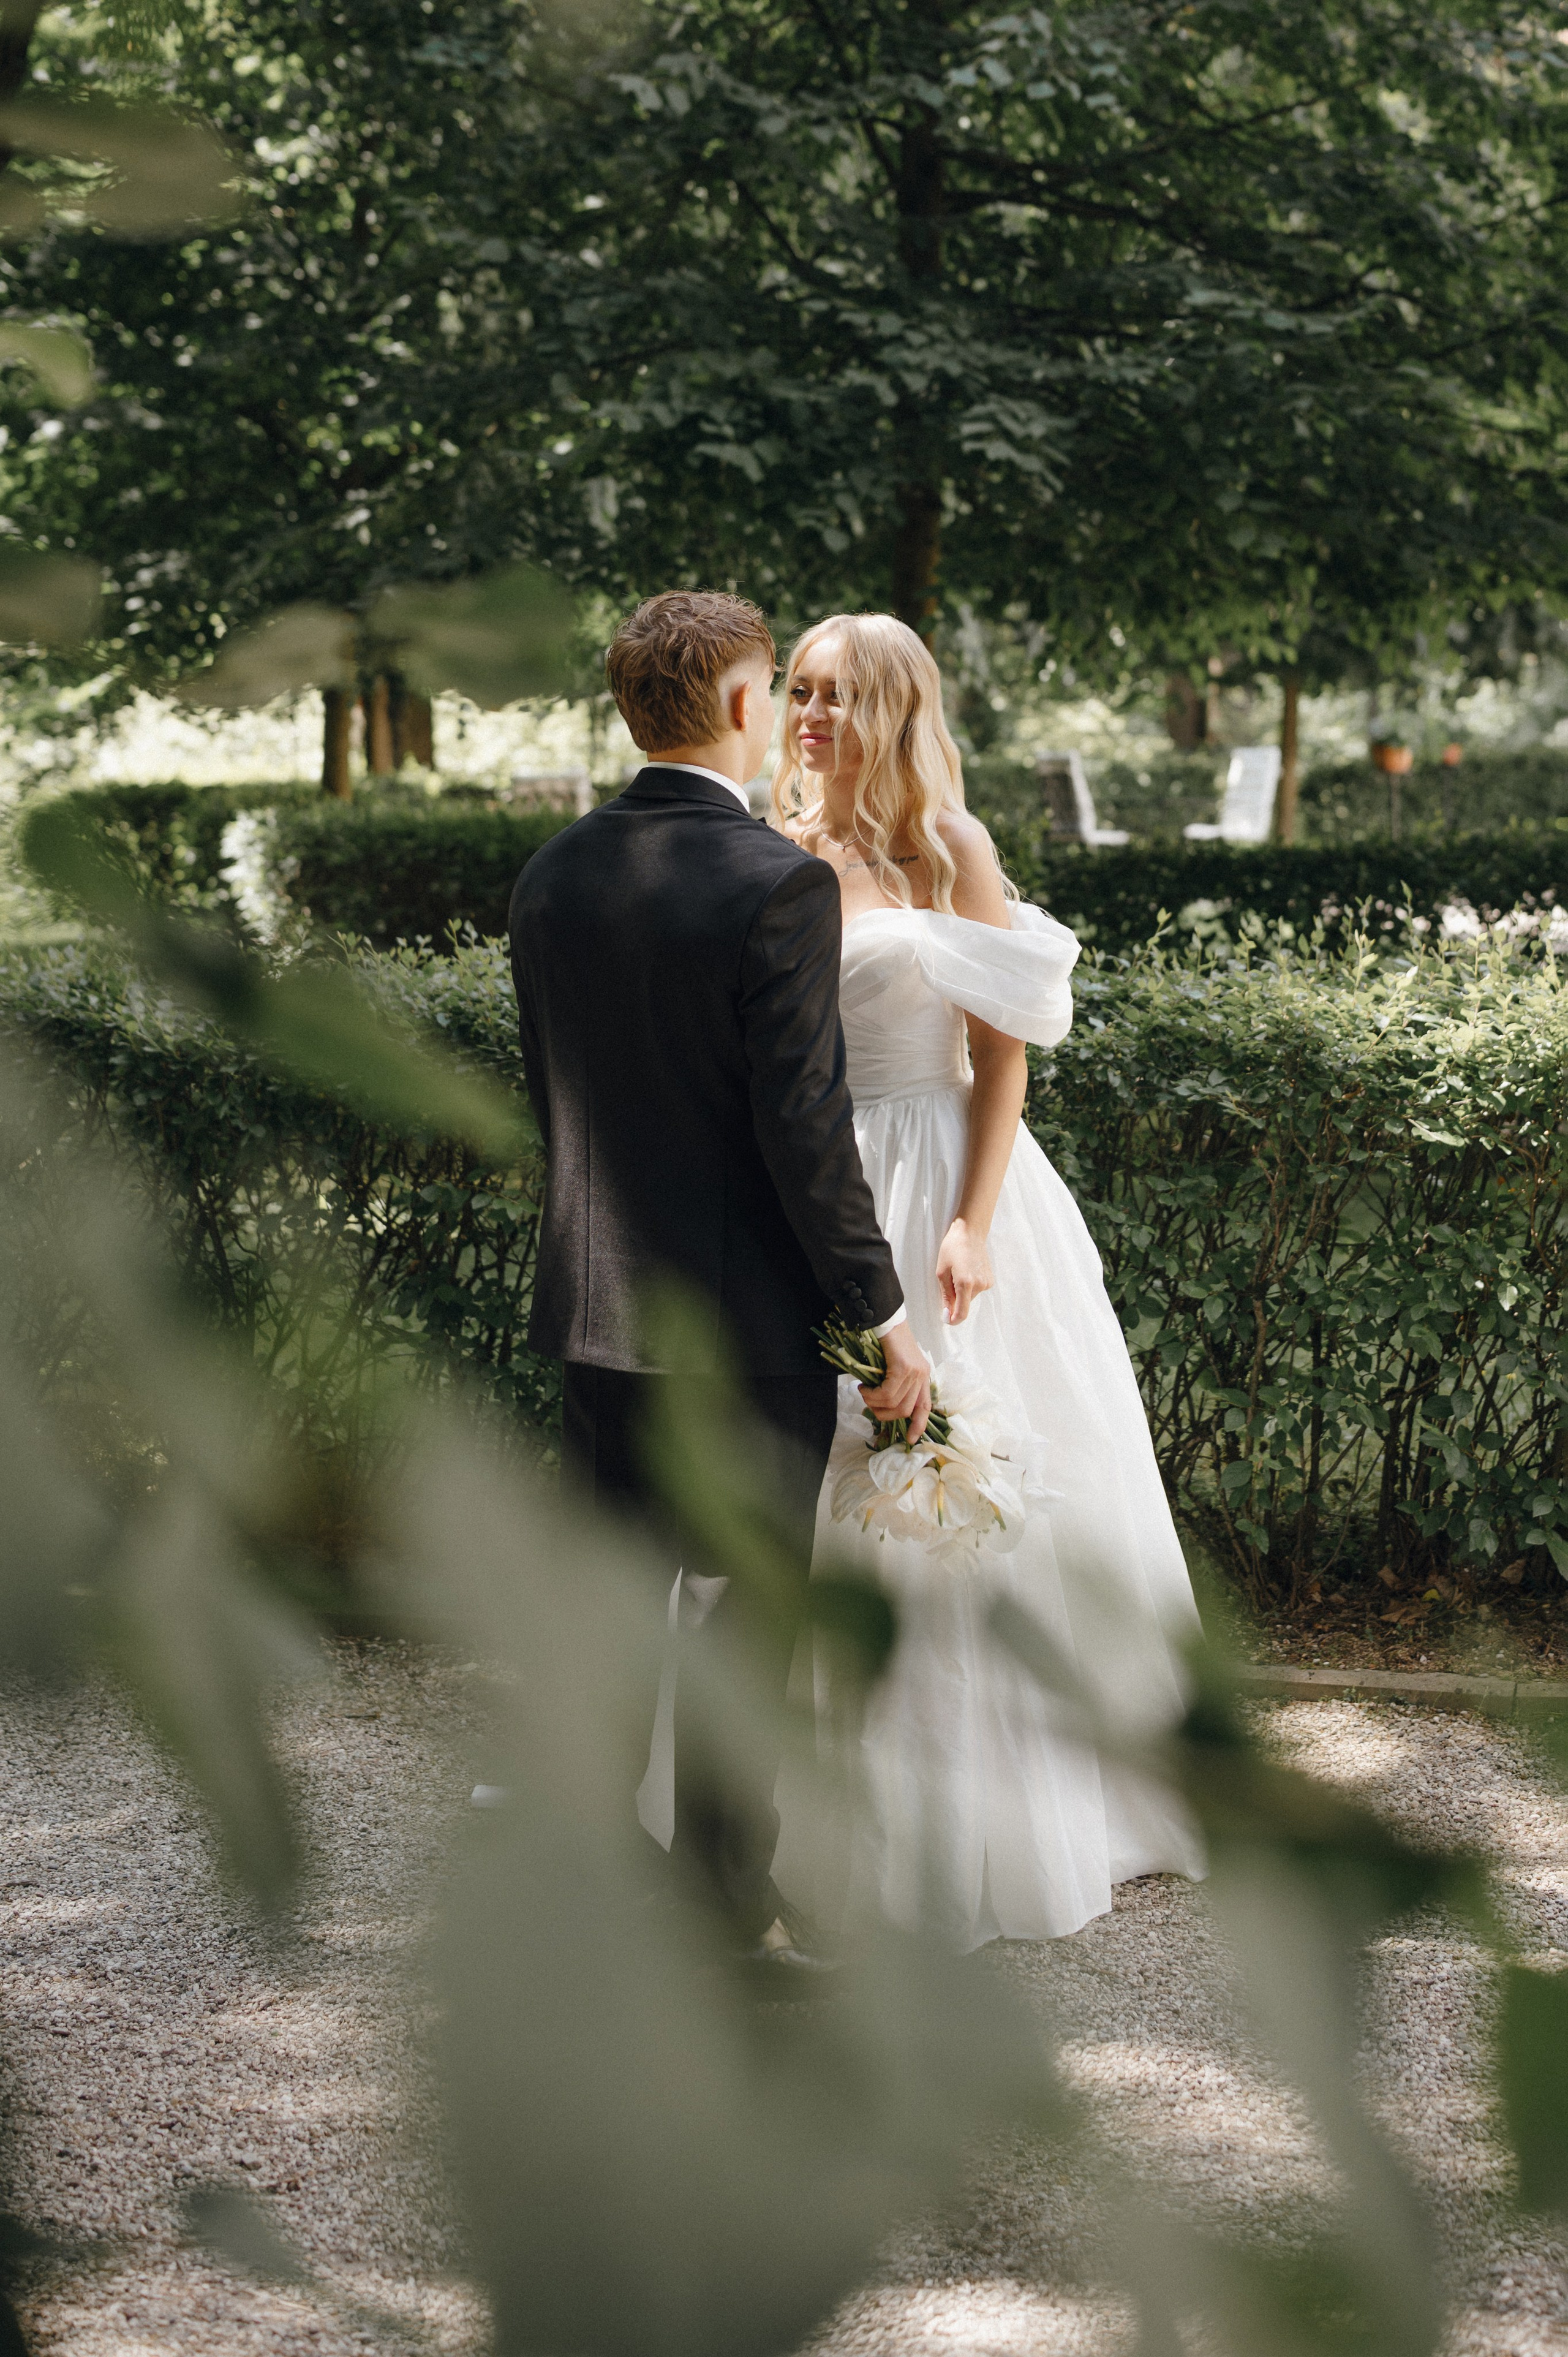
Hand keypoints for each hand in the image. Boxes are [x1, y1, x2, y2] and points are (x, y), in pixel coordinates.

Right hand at [859, 1320, 931, 1443]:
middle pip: (905, 1411)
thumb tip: (884, 1406)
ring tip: (864, 1392)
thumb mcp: (895, 1365)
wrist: (885, 1318)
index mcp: (922, 1377)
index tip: (910, 1440)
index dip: (918, 1426)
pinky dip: (872, 1395)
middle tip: (869, 1404)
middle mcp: (922, 1376)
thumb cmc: (886, 1341)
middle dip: (884, 1415)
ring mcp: (914, 1372)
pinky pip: (887, 1393)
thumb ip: (895, 1384)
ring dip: (874, 1403)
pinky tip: (864, 1387)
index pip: (925, 1408)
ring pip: (894, 1403)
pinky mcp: (903, 1368)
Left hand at [936, 1217, 992, 1324]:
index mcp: (965, 1283)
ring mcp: (987, 1282)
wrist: (970, 1232)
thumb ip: (946, 1296)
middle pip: (964, 1304)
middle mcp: (979, 1285)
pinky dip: (969, 1286)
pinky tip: (967, 1270)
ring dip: (962, 1291)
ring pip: (970, 1297)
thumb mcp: (941, 1272)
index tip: (946, 1319)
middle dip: (955, 1299)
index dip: (953, 1319)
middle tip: (948, 1280)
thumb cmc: (952, 1248)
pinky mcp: (990, 1280)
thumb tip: (947, 1314)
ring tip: (958, 1271)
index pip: (962, 1313)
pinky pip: (976, 1290)